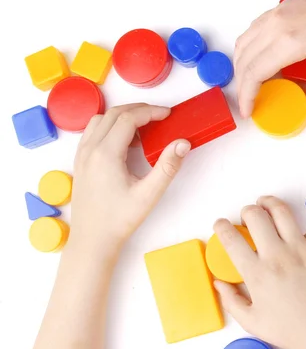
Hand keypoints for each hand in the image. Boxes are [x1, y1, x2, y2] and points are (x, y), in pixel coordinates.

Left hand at [69, 104, 189, 252]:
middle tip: (159, 115)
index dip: (150, 112)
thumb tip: (182, 143)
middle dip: (138, 110)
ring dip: (122, 116)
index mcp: (106, 154)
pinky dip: (110, 127)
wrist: (93, 239)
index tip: (167, 114)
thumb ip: (167, 167)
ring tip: (143, 127)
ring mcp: (82, 155)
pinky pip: (93, 132)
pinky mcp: (80, 162)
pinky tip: (125, 141)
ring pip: (100, 120)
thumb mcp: (149, 194)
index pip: (128, 119)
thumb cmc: (119, 219)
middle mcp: (90, 149)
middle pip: (113, 114)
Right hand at [212, 180, 305, 348]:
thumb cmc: (289, 331)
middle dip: (246, 211)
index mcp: (256, 274)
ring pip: (281, 212)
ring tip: (265, 202)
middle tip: (247, 217)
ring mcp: (300, 249)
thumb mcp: (251, 322)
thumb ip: (231, 300)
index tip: (221, 225)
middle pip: (255, 217)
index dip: (221, 227)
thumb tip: (218, 282)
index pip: (231, 240)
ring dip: (269, 201)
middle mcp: (276, 256)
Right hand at [234, 0, 305, 117]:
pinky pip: (252, 31)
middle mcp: (276, 25)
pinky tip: (257, 60)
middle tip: (248, 104)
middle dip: (241, 86)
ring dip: (241, 67)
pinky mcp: (280, 8)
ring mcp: (276, 13)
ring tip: (250, 86)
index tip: (247, 111)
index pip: (254, 73)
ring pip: (243, 44)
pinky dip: (248, 49)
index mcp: (290, 41)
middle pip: (243, 60)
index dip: (247, 96)